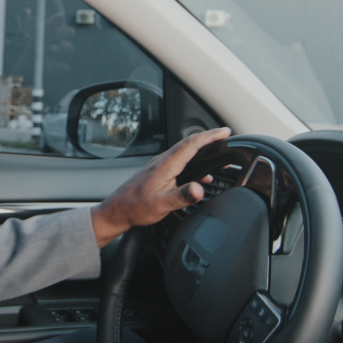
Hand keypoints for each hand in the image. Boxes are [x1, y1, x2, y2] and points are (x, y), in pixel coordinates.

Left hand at [90, 127, 231, 246]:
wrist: (117, 210)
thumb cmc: (136, 207)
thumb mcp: (162, 204)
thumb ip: (181, 196)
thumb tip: (198, 189)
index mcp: (165, 166)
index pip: (191, 145)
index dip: (210, 136)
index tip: (224, 132)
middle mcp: (162, 162)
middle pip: (188, 144)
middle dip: (208, 138)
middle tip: (224, 136)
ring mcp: (159, 165)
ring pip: (184, 151)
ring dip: (201, 148)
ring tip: (216, 151)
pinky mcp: (157, 171)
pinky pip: (179, 160)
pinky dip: (193, 159)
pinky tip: (200, 172)